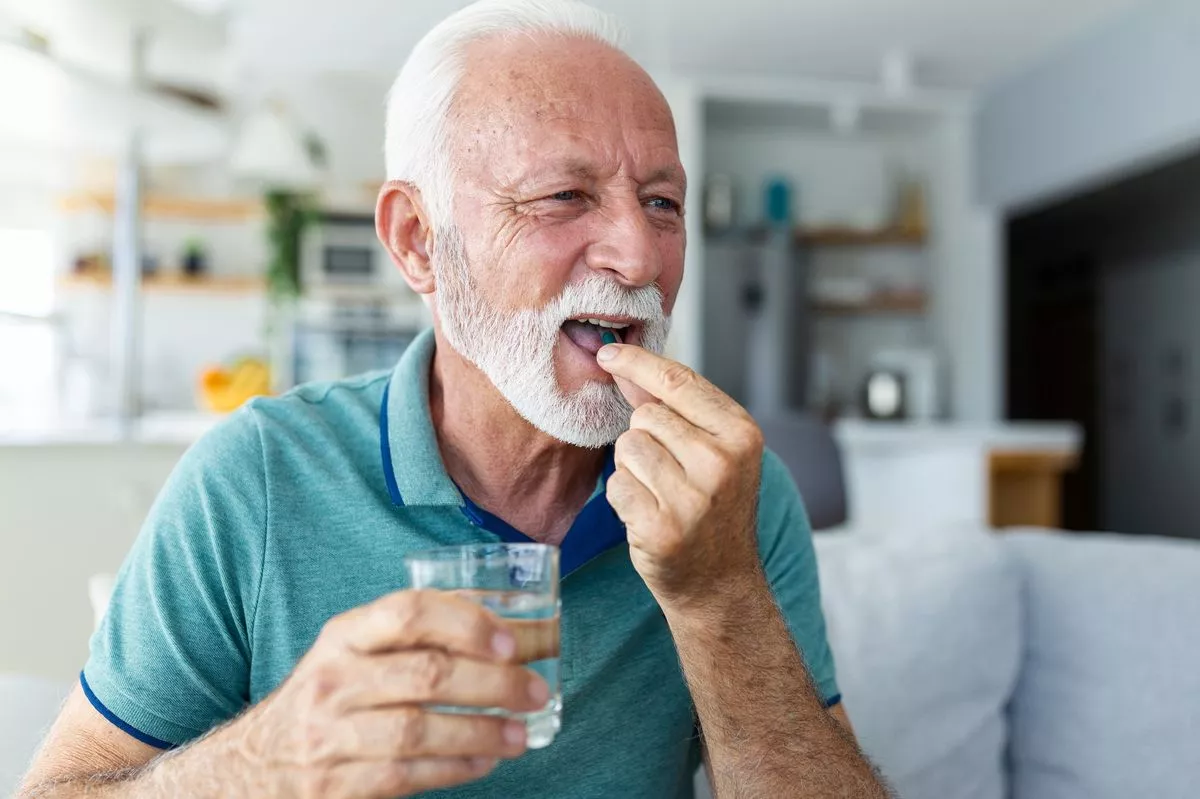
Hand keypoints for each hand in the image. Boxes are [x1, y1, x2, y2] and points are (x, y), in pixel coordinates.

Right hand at [232, 590, 549, 798]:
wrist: (252, 765)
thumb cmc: (329, 698)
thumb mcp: (357, 654)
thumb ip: (419, 637)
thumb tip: (517, 628)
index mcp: (345, 635)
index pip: (409, 611)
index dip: (467, 623)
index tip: (512, 643)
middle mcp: (334, 679)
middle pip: (427, 674)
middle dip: (494, 684)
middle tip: (537, 691)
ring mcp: (330, 734)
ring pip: (420, 729)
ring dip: (482, 732)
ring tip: (521, 734)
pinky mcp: (336, 784)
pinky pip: (407, 774)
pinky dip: (455, 767)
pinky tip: (485, 761)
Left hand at [596, 343, 764, 609]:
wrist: (721, 583)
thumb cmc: (713, 509)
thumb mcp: (711, 450)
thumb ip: (671, 405)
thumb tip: (624, 364)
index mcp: (741, 433)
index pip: (678, 380)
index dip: (637, 362)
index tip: (608, 352)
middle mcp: (721, 462)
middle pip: (645, 415)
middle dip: (645, 437)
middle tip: (671, 473)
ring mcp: (692, 497)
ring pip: (627, 447)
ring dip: (633, 469)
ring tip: (661, 494)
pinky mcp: (661, 528)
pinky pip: (617, 485)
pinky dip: (625, 498)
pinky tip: (650, 516)